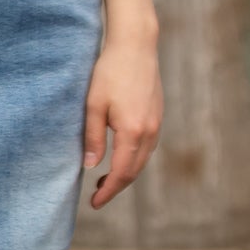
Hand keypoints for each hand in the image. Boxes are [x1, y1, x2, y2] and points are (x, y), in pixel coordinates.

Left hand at [83, 35, 161, 207]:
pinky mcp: (158, 116)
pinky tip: (120, 157)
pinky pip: (147, 147)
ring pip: (142, 160)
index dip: (108, 192)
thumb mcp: (93, 105)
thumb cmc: (110, 72)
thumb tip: (91, 166)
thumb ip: (93, 138)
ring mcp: (157, 124)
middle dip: (116, 187)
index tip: (94, 204)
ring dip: (125, 174)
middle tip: (96, 197)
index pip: (121, 173)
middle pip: (134, 171)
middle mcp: (150, 132)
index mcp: (133, 131)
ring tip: (104, 180)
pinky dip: (134, 159)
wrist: (136, 46)